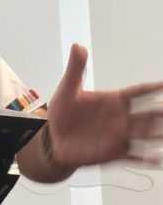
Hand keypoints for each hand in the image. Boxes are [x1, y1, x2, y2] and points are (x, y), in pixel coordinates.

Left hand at [47, 44, 162, 167]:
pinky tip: (155, 158)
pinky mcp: (114, 152)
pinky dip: (146, 157)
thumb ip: (75, 69)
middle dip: (161, 112)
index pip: (139, 93)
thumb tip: (77, 46)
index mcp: (114, 100)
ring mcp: (120, 135)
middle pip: (149, 114)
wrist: (53, 137)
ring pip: (146, 134)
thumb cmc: (63, 112)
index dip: (153, 89)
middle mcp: (121, 117)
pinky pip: (134, 155)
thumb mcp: (67, 89)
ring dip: (157, 134)